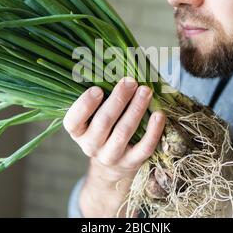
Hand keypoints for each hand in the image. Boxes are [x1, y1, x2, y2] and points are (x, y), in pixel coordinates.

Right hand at [63, 77, 165, 216]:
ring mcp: (111, 156)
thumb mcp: (92, 116)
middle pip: (103, 122)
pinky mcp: (131, 162)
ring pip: (124, 132)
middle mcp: (91, 146)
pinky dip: (153, 131)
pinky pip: (144, 148)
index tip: (97, 89)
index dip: (84, 105)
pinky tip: (159, 115)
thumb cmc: (102, 128)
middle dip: (118, 100)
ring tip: (146, 91)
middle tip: (130, 81)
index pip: (73, 121)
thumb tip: (113, 66)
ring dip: (136, 109)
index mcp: (77, 132)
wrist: (111, 166)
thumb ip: (98, 97)